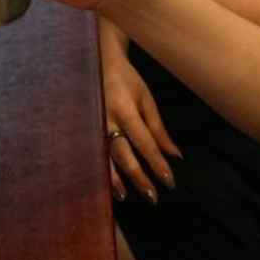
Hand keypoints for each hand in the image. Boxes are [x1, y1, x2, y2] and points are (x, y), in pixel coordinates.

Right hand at [101, 37, 180, 203]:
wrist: (99, 62)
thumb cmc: (127, 81)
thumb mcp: (146, 100)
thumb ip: (158, 129)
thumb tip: (174, 155)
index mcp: (126, 111)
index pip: (145, 143)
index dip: (157, 164)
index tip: (169, 181)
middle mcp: (107, 121)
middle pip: (124, 155)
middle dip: (139, 177)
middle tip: (152, 197)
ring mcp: (93, 126)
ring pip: (105, 158)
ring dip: (116, 179)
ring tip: (125, 197)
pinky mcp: (85, 129)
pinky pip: (94, 154)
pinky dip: (101, 171)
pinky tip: (107, 185)